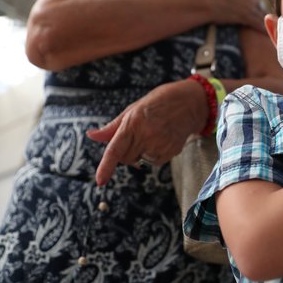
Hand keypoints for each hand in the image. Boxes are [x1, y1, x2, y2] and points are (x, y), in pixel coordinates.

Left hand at [88, 78, 207, 185]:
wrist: (190, 102)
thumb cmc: (160, 102)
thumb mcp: (133, 109)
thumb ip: (112, 127)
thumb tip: (92, 135)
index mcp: (134, 122)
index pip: (116, 149)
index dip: (106, 166)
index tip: (100, 180)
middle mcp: (146, 135)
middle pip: (126, 158)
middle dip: (126, 152)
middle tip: (137, 135)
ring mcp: (160, 145)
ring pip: (139, 161)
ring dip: (141, 152)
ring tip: (154, 133)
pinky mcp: (170, 152)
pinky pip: (153, 161)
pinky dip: (153, 154)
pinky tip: (162, 139)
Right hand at [206, 0, 266, 31]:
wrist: (204, 2)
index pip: (255, 0)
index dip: (257, 9)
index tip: (259, 15)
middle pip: (260, 8)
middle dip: (262, 16)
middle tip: (268, 24)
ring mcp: (248, 6)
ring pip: (261, 16)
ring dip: (267, 24)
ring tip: (273, 31)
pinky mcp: (245, 15)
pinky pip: (257, 23)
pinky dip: (263, 29)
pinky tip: (267, 34)